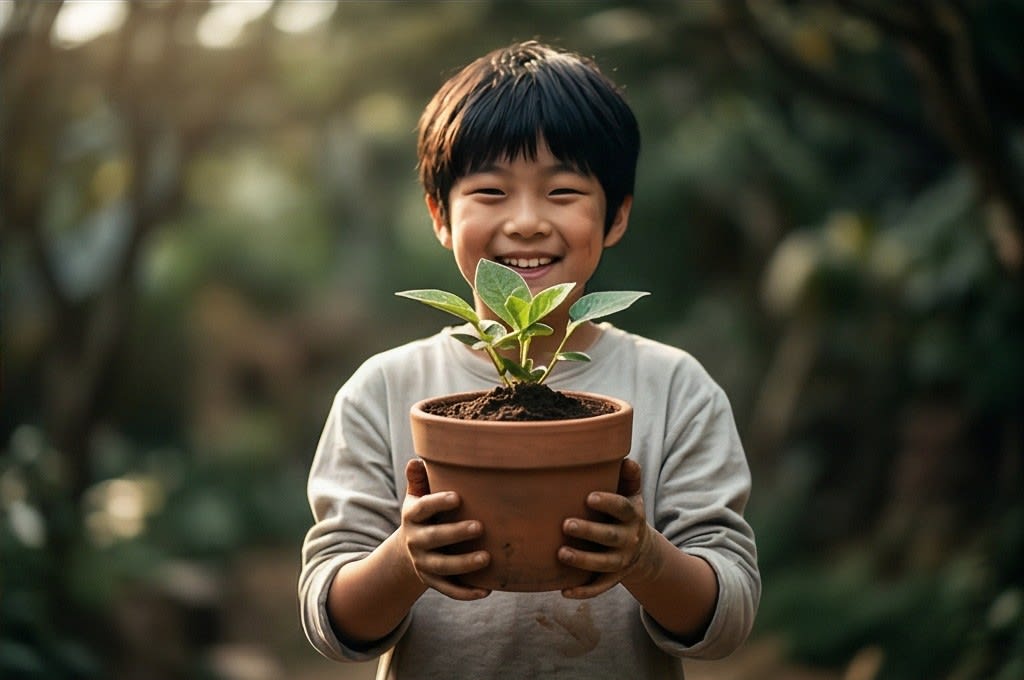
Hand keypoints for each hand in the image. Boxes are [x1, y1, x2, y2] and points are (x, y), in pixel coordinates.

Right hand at [400, 459, 490, 600]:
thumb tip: (417, 460)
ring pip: (443, 567)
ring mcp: (424, 563)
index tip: (458, 497)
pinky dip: (466, 592)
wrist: (409, 550)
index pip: (422, 509)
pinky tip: (486, 590)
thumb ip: (418, 480)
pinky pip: (449, 590)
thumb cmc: (423, 515)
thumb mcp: (416, 498)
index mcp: (412, 517)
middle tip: (479, 526)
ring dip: (464, 564)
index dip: (438, 503)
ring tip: (487, 558)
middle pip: (433, 539)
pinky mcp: (433, 582)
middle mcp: (415, 541)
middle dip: (455, 533)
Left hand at [558, 458, 654, 598]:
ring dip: (582, 560)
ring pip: (602, 564)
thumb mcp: (632, 494)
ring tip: (561, 553)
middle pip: (610, 536)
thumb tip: (625, 459)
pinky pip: (598, 588)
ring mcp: (621, 561)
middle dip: (589, 531)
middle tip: (566, 524)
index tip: (588, 497)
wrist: (640, 548)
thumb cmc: (625, 512)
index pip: (622, 508)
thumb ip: (629, 477)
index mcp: (632, 516)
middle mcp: (628, 539)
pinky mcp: (612, 578)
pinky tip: (564, 592)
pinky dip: (583, 592)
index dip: (607, 502)